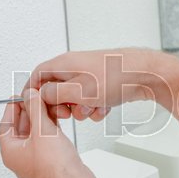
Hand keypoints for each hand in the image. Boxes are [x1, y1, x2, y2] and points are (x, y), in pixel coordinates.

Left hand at [0, 88, 97, 177]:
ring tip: (47, 106)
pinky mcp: (50, 162)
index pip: (5, 125)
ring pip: (35, 135)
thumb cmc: (54, 169)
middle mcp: (21, 158)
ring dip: (41, 120)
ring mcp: (36, 161)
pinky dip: (50, 129)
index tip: (17, 98)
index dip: (12, 109)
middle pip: (20, 129)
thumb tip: (30, 96)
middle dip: (29, 112)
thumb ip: (35, 109)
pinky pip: (46, 141)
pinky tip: (57, 121)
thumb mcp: (42, 130)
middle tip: (34, 99)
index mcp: (10, 152)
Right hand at [25, 48, 178, 120]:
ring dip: (80, 108)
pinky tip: (104, 108)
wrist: (146, 75)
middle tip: (68, 113)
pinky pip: (89, 98)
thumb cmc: (116, 77)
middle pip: (55, 88)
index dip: (32, 92)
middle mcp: (74, 66)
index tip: (34, 107)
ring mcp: (88, 74)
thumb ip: (54, 95)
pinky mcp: (100, 82)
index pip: (37, 75)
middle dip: (61, 105)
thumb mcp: (78, 91)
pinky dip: (94, 107)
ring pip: (73, 96)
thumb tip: (39, 95)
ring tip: (92, 110)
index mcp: (64, 63)